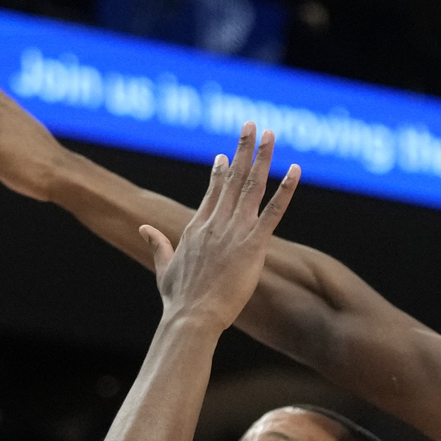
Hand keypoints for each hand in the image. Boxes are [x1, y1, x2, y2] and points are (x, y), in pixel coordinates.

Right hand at [141, 125, 299, 330]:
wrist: (191, 316)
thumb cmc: (179, 299)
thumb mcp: (164, 267)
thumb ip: (157, 244)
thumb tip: (143, 228)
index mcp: (197, 228)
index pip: (212, 192)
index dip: (220, 171)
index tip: (226, 155)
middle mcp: (216, 223)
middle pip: (232, 179)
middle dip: (242, 149)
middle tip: (250, 125)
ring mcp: (234, 231)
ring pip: (252, 186)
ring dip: (262, 158)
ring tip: (270, 134)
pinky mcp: (253, 244)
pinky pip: (274, 212)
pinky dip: (286, 190)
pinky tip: (296, 170)